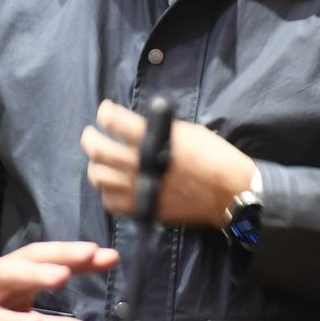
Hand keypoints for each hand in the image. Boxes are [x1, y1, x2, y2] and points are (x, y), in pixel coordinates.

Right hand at [0, 242, 117, 320]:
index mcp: (14, 275)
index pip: (49, 258)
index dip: (77, 255)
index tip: (110, 256)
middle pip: (29, 257)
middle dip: (61, 254)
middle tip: (93, 254)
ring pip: (3, 275)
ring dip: (33, 274)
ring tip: (62, 276)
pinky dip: (12, 320)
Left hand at [80, 99, 256, 226]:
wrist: (230, 192)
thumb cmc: (215, 157)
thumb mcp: (190, 132)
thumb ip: (159, 129)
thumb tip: (138, 126)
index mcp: (155, 139)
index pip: (115, 121)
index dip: (105, 113)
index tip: (105, 112)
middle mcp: (142, 163)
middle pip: (99, 150)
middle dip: (90, 139)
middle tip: (91, 135)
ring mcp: (140, 188)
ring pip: (99, 177)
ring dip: (95, 166)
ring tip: (99, 161)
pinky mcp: (144, 208)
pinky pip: (111, 202)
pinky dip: (106, 192)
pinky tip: (112, 185)